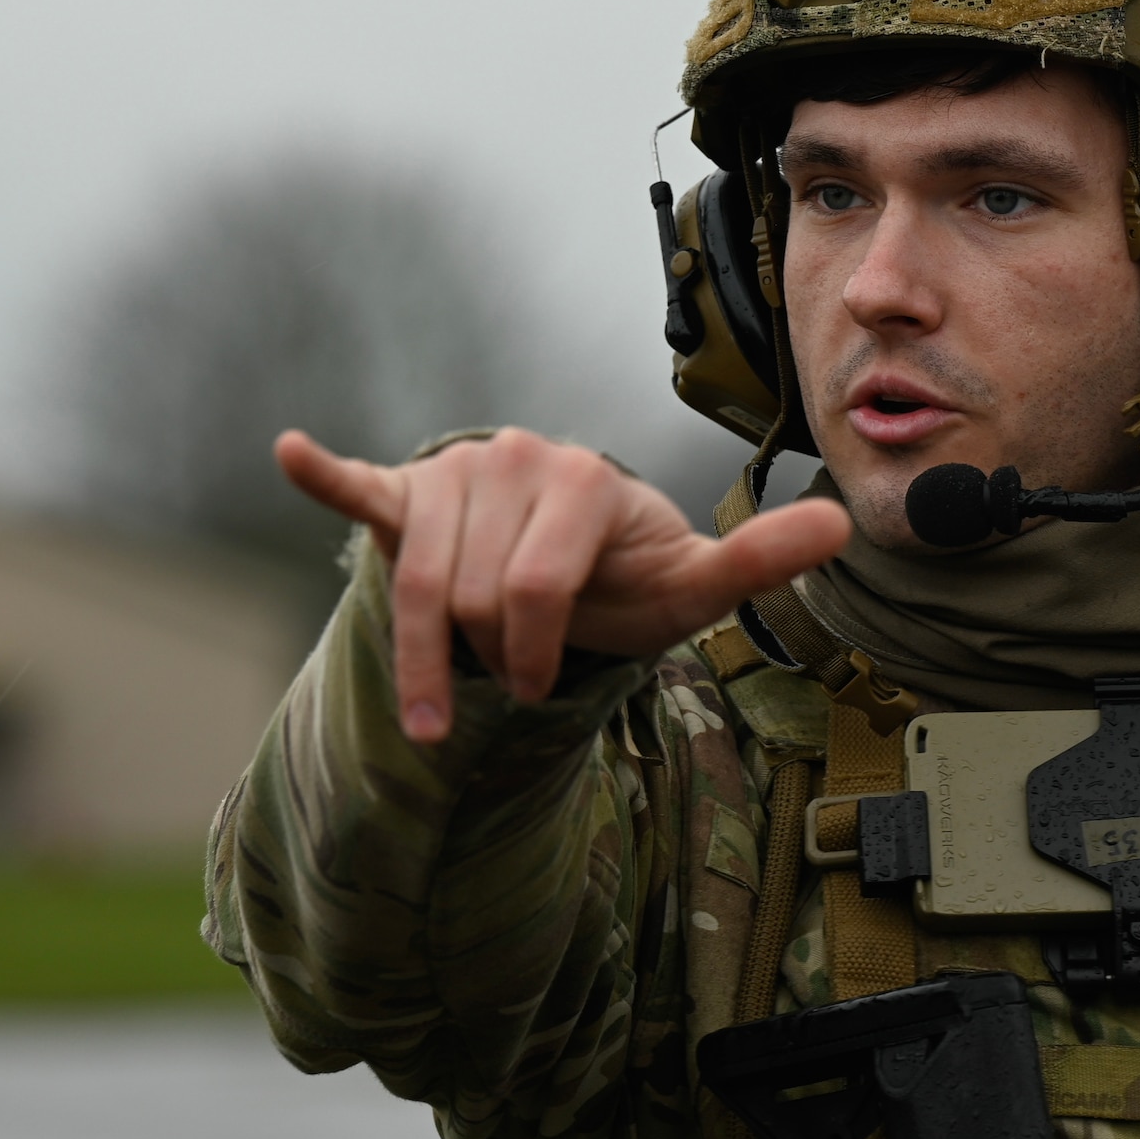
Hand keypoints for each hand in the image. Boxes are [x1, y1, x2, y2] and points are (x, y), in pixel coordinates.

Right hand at [274, 428, 849, 742]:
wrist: (575, 563)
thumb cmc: (630, 581)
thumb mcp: (691, 584)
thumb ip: (759, 560)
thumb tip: (844, 521)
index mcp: (584, 479)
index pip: (532, 589)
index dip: (537, 652)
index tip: (547, 684)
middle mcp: (515, 458)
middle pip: (470, 596)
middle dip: (490, 654)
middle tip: (519, 662)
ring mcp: (455, 471)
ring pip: (414, 583)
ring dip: (429, 652)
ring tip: (460, 674)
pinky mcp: (404, 491)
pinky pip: (362, 487)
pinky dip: (327, 477)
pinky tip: (295, 455)